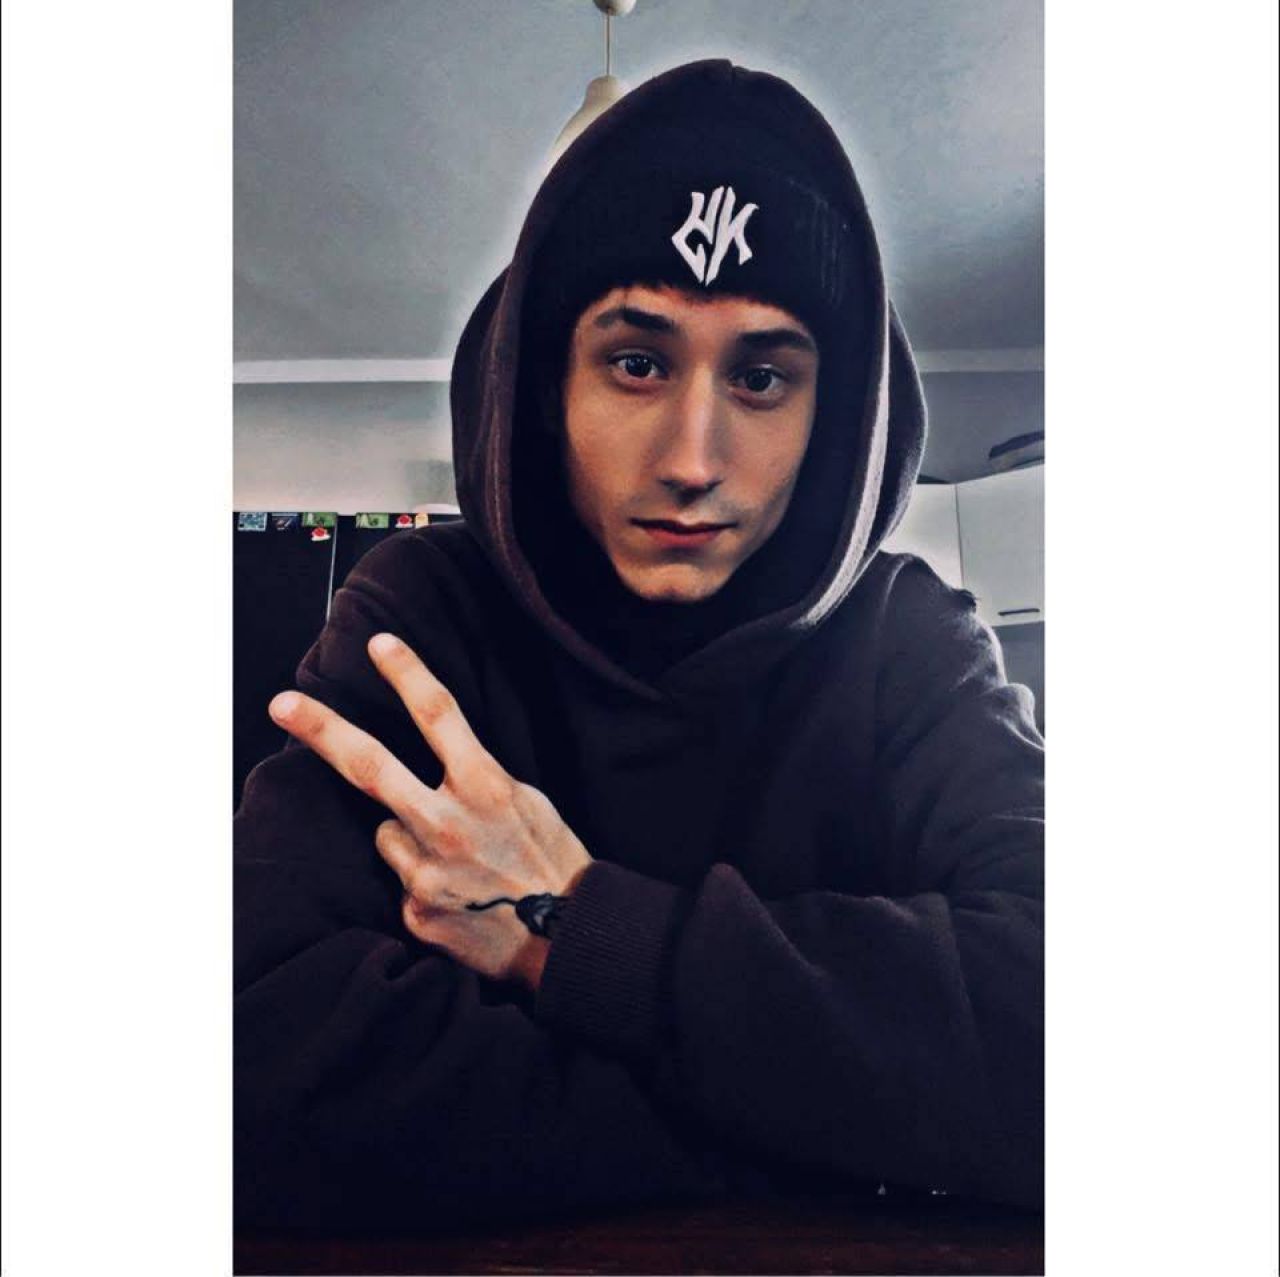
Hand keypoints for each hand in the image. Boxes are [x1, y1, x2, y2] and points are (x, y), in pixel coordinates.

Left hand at [268, 633, 591, 987]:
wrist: (567, 941)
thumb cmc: (553, 863)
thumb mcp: (529, 802)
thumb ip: (478, 780)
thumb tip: (440, 764)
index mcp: (485, 786)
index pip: (438, 713)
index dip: (407, 673)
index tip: (379, 644)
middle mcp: (448, 823)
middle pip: (370, 765)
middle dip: (322, 729)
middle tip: (282, 703)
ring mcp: (425, 870)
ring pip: (386, 831)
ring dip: (407, 834)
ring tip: (458, 861)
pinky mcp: (414, 911)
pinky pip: (401, 878)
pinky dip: (420, 879)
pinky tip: (458, 895)